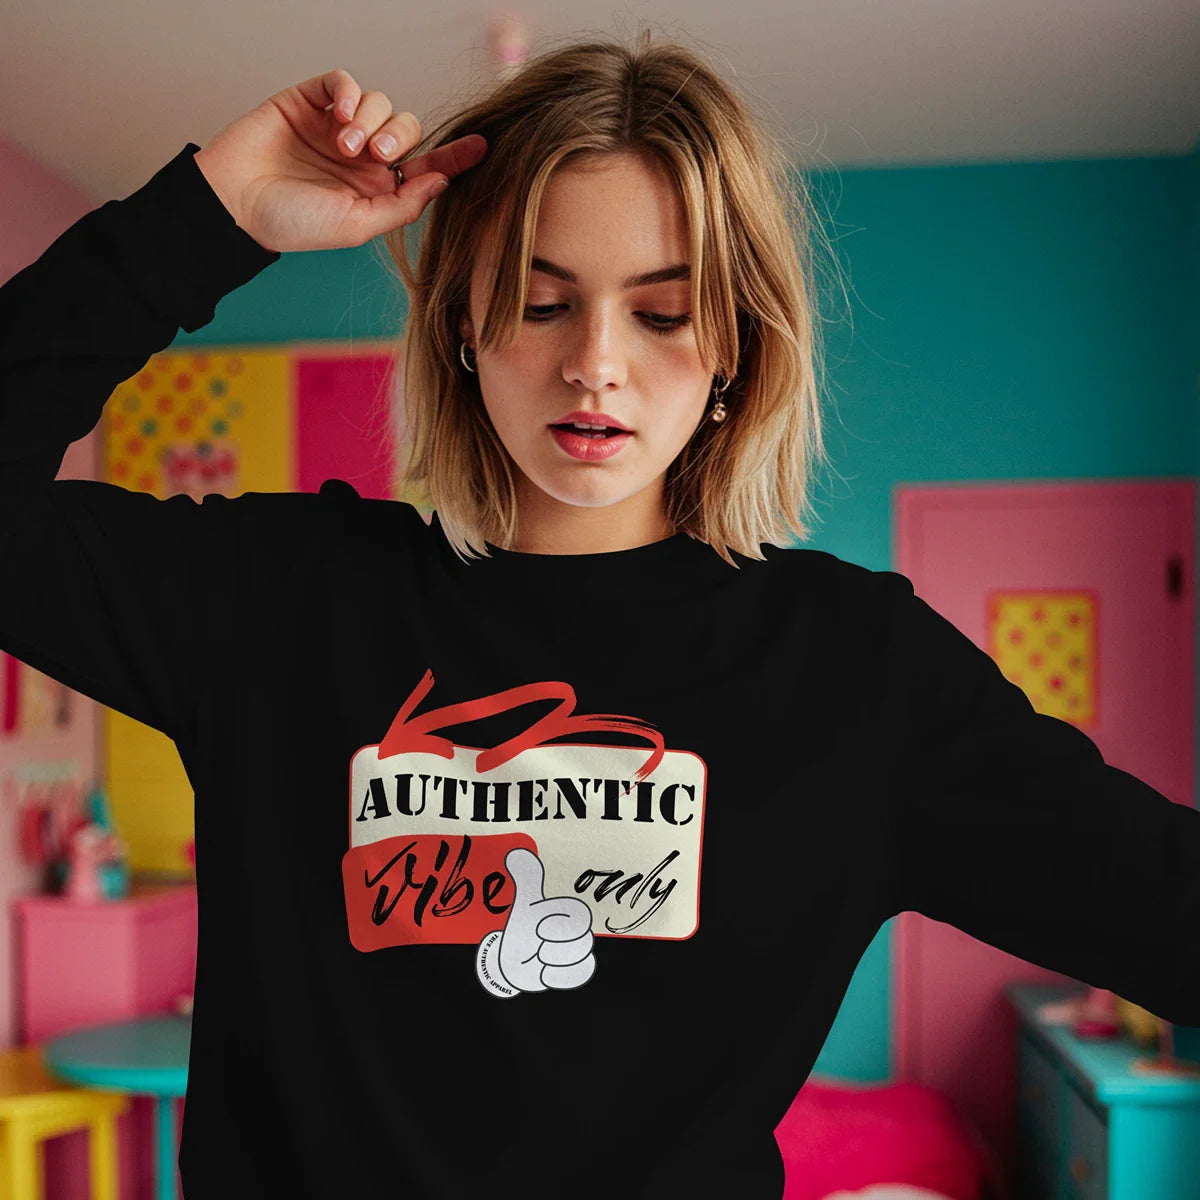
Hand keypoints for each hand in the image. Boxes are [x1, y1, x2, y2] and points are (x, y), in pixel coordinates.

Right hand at [192, 67, 487, 252]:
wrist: (237, 203)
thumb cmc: (293, 223)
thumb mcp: (356, 224)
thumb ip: (402, 205)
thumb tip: (442, 181)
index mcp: (379, 189)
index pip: (426, 167)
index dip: (455, 157)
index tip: (483, 148)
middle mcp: (363, 157)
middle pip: (408, 129)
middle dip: (402, 136)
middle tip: (380, 155)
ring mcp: (337, 128)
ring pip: (379, 102)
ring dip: (371, 119)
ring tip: (344, 145)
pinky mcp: (310, 101)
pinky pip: (344, 82)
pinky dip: (349, 92)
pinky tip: (340, 115)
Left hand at [476, 848, 595, 996]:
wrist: (516, 960)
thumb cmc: (525, 929)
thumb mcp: (525, 904)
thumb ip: (527, 879)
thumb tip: (518, 852)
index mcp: (570, 912)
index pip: (579, 916)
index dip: (557, 922)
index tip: (537, 928)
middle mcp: (580, 932)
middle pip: (584, 941)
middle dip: (555, 944)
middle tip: (538, 944)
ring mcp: (579, 953)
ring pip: (581, 959)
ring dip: (553, 960)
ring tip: (538, 957)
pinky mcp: (575, 973)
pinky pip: (578, 974)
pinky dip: (555, 975)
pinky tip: (541, 970)